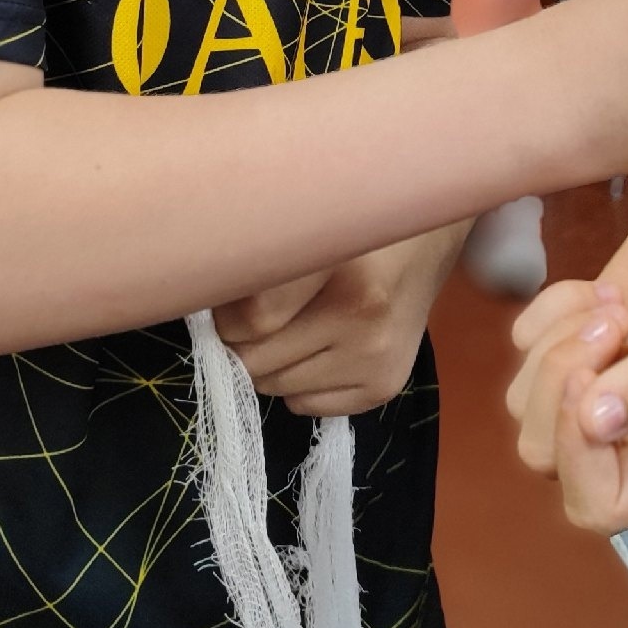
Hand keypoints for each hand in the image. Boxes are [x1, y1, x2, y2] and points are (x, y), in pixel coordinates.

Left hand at [212, 225, 464, 416]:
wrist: (428, 239)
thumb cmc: (355, 223)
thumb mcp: (308, 221)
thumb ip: (260, 255)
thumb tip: (200, 301)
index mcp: (342, 266)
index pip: (252, 319)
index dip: (227, 313)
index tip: (229, 295)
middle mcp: (364, 320)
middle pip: (257, 361)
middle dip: (242, 341)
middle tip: (256, 310)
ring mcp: (377, 359)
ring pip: (275, 388)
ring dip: (270, 361)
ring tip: (296, 323)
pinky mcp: (385, 387)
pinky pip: (304, 405)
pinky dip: (298, 382)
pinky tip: (321, 345)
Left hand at [505, 169, 627, 531]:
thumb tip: (592, 424)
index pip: (601, 506)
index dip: (577, 459)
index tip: (593, 382)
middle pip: (544, 452)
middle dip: (559, 384)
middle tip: (614, 324)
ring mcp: (605, 380)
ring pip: (526, 400)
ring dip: (557, 344)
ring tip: (617, 306)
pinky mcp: (581, 332)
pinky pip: (524, 342)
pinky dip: (548, 311)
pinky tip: (599, 288)